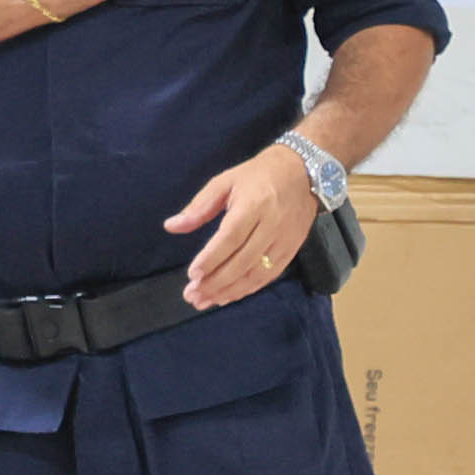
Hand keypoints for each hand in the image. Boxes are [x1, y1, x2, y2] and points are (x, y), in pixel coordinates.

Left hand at [165, 143, 321, 307]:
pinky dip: (249, 289)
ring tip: (206, 301)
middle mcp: (272, 224)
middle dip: (216, 282)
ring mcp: (285, 240)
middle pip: (243, 260)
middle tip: (193, 295)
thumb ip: (199, 207)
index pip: (231, 237)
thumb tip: (171, 226)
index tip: (193, 275)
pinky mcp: (292, 249)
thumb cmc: (258, 175)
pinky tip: (229, 296)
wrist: (304, 173)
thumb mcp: (224, 181)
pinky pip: (270, 275)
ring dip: (230, 291)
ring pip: (257, 273)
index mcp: (254, 204)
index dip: (212, 259)